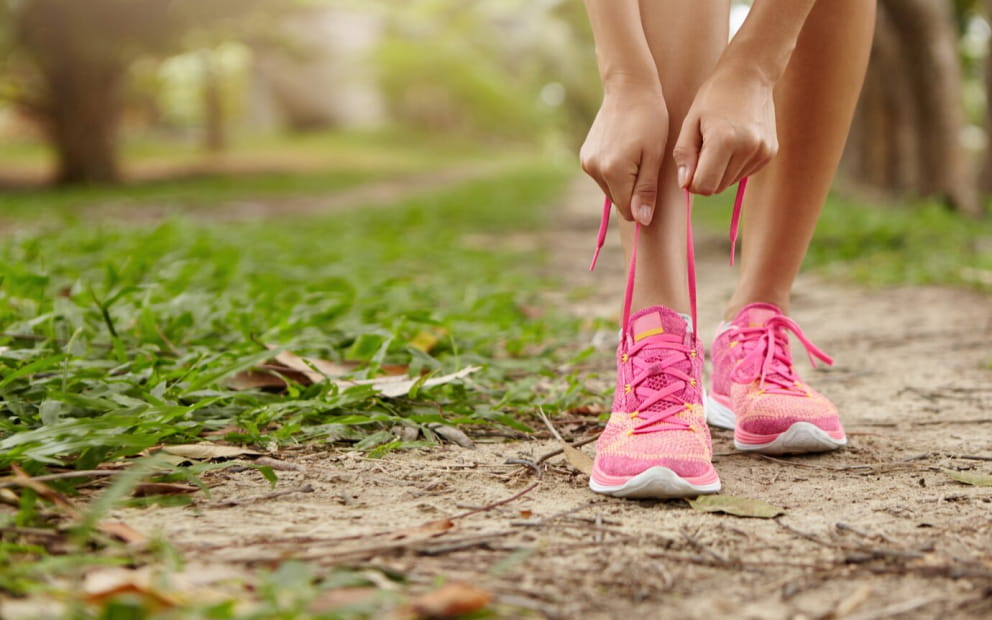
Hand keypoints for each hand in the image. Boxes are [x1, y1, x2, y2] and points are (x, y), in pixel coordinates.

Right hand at [580, 84, 667, 225]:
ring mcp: (587, 162)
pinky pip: (603, 177)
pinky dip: (615, 172)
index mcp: (613, 171)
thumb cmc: (650, 118)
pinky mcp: (585, 156)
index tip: (655, 186)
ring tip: (636, 155)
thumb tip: (641, 220)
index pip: (628, 210)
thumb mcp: (654, 155)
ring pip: (611, 190)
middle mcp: (594, 169)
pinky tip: (625, 151)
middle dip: (634, 192)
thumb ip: (646, 189)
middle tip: (647, 165)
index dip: (644, 204)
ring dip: (625, 181)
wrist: (628, 88)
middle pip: (618, 201)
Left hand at [673, 64, 777, 194]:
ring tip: (720, 142)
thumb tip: (685, 186)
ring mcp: (762, 152)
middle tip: (704, 149)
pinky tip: (734, 142)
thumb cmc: (714, 96)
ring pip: (730, 183)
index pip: (704, 187)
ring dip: (720, 171)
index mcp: (724, 140)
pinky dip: (734, 165)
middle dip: (705, 176)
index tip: (690, 166)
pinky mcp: (770, 153)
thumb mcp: (690, 121)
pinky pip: (743, 174)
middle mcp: (747, 148)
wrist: (750, 75)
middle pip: (717, 188)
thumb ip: (684, 155)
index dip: (692, 182)